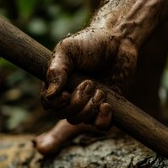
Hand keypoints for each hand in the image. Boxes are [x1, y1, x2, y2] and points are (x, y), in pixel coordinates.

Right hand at [35, 27, 137, 154]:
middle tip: (90, 83)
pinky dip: (103, 120)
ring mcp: (88, 103)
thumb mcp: (68, 49)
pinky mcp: (105, 108)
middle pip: (66, 115)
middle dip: (78, 102)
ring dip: (91, 108)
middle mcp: (71, 95)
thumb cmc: (90, 42)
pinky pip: (100, 126)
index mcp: (57, 83)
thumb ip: (56, 69)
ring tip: (101, 90)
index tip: (66, 93)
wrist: (118, 41)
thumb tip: (51, 95)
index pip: (48, 104)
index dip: (57, 104)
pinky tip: (107, 105)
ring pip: (82, 121)